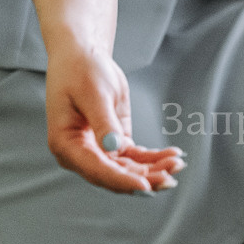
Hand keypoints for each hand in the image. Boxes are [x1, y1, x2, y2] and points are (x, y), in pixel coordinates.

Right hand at [45, 48, 183, 193]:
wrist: (84, 57)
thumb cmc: (80, 71)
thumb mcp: (93, 94)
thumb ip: (103, 122)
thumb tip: (112, 147)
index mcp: (66, 145)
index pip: (97, 170)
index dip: (122, 180)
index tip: (145, 186)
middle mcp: (81, 154)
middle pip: (115, 176)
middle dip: (144, 178)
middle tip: (170, 177)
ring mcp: (99, 150)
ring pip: (129, 170)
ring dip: (154, 170)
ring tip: (177, 163)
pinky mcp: (115, 143)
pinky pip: (136, 157)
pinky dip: (154, 158)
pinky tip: (173, 155)